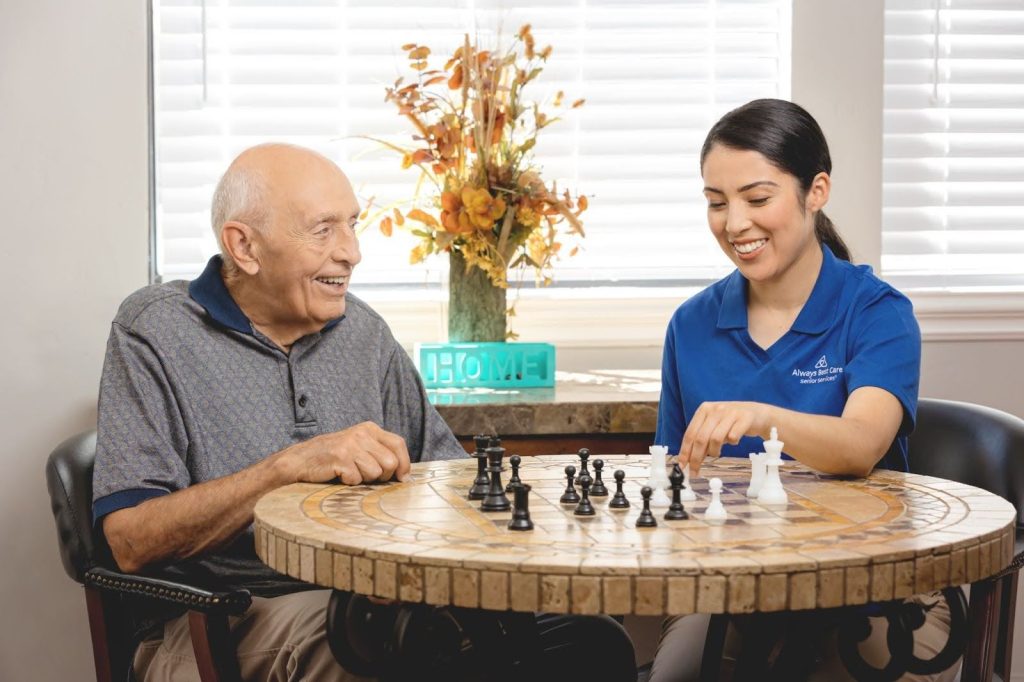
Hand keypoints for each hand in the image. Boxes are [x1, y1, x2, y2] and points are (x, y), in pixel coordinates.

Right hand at [281, 421, 411, 484]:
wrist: (301, 460)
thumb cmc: (334, 458)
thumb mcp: (360, 448)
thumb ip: (381, 454)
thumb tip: (405, 475)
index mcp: (370, 429)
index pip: (399, 444)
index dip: (404, 464)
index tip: (402, 478)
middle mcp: (362, 433)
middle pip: (390, 463)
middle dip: (383, 476)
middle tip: (366, 476)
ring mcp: (351, 445)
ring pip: (375, 473)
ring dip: (364, 480)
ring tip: (350, 472)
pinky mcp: (340, 457)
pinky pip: (357, 479)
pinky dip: (349, 483)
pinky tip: (339, 475)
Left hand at [680, 401, 770, 476]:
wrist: (757, 414)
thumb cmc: (732, 422)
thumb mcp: (714, 426)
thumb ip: (702, 438)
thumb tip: (689, 459)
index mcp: (704, 410)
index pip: (690, 433)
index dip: (685, 451)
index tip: (683, 465)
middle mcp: (715, 409)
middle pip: (701, 438)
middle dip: (696, 458)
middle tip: (696, 470)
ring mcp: (730, 413)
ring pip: (716, 439)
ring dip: (714, 451)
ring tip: (716, 453)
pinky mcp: (744, 418)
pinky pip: (733, 437)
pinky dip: (732, 443)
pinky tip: (734, 441)